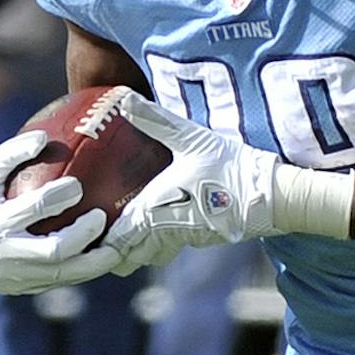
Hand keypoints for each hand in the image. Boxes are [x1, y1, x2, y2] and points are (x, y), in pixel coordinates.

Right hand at [0, 130, 121, 294]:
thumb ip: (10, 154)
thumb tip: (43, 138)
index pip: (32, 210)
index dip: (57, 197)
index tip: (77, 185)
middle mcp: (5, 255)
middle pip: (54, 250)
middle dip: (83, 235)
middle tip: (101, 218)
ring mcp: (15, 277)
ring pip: (63, 274)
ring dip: (93, 262)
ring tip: (116, 248)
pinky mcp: (24, 289)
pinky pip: (60, 282)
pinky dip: (83, 271)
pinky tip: (102, 258)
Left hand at [107, 93, 280, 273]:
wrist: (272, 196)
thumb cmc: (231, 167)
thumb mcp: (191, 138)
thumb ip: (156, 120)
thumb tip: (124, 98)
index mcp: (157, 210)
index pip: (118, 238)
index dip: (99, 241)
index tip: (82, 232)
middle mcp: (167, 231)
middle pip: (128, 256)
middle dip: (110, 252)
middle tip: (93, 238)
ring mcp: (185, 239)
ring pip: (149, 257)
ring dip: (133, 251)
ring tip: (117, 238)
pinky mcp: (202, 239)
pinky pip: (169, 249)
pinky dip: (155, 246)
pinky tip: (152, 229)